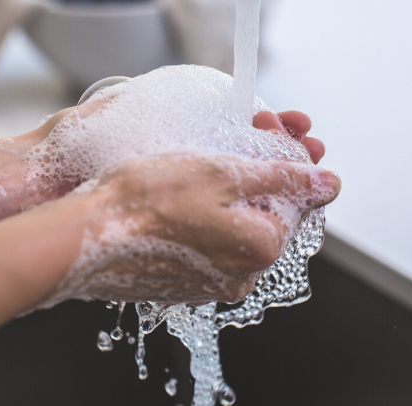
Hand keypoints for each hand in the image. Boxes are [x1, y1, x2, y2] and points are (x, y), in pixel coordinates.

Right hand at [50, 150, 339, 304]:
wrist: (83, 237)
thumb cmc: (145, 201)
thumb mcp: (223, 173)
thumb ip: (283, 176)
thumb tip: (328, 182)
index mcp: (260, 248)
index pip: (295, 199)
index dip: (284, 156)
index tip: (268, 127)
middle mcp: (241, 276)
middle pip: (267, 214)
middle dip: (260, 171)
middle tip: (245, 132)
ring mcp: (210, 284)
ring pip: (236, 228)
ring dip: (231, 193)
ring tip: (205, 159)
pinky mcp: (181, 283)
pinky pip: (208, 244)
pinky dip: (204, 216)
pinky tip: (182, 193)